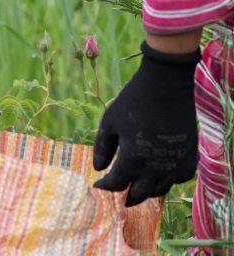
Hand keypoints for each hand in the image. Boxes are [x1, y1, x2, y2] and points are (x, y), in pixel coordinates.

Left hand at [93, 42, 199, 205]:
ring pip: (159, 190)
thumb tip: (98, 168)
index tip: (97, 184)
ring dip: (147, 192)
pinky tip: (159, 176)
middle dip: (127, 196)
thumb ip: (102, 147)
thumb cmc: (133, 101)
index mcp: (133, 159)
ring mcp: (175, 165)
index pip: (117, 183)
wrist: (165, 87)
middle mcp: (156, 168)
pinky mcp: (189, 159)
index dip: (105, 186)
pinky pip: (177, 179)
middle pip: (139, 193)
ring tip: (138, 190)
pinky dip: (167, 181)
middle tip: (120, 198)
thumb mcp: (110, 121)